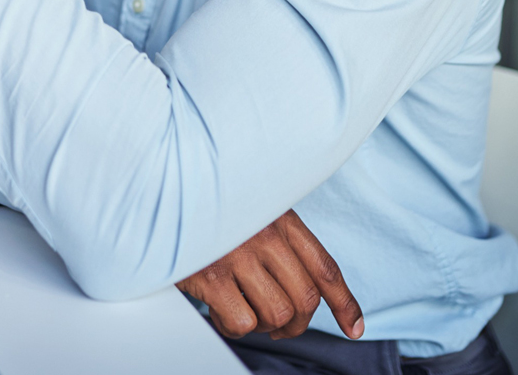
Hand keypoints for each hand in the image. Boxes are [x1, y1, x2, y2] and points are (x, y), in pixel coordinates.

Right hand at [176, 209, 362, 342]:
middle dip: (297, 324)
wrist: (163, 191)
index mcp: (280, 216)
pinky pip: (244, 322)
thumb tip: (307, 291)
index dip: (345, 302)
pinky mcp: (212, 275)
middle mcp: (265, 234)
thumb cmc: (209, 204)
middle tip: (278, 324)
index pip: (324, 266)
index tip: (354, 327)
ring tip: (244, 310)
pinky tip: (220, 309)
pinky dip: (234, 326)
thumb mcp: (252, 210)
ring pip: (279, 314)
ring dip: (265, 325)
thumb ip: (279, 240)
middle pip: (306, 299)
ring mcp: (239, 254)